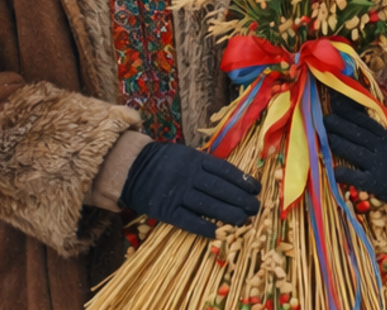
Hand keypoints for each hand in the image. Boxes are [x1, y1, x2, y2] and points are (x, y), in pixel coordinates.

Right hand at [119, 142, 261, 237]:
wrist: (130, 168)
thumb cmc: (164, 162)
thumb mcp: (185, 155)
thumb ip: (206, 165)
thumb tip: (234, 178)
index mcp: (194, 159)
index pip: (224, 170)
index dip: (242, 180)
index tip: (256, 189)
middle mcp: (187, 175)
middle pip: (220, 188)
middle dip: (240, 198)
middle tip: (256, 207)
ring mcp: (176, 192)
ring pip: (207, 204)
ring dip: (228, 213)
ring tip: (244, 220)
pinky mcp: (165, 209)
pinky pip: (188, 220)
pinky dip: (204, 226)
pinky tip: (220, 232)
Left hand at [324, 99, 386, 219]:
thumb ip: (376, 134)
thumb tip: (355, 120)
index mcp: (386, 136)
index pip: (364, 121)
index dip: (349, 113)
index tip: (335, 106)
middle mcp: (381, 147)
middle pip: (357, 133)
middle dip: (340, 125)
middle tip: (326, 120)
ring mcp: (377, 164)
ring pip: (354, 151)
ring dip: (339, 143)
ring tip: (326, 138)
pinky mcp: (374, 182)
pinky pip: (356, 176)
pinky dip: (344, 173)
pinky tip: (334, 170)